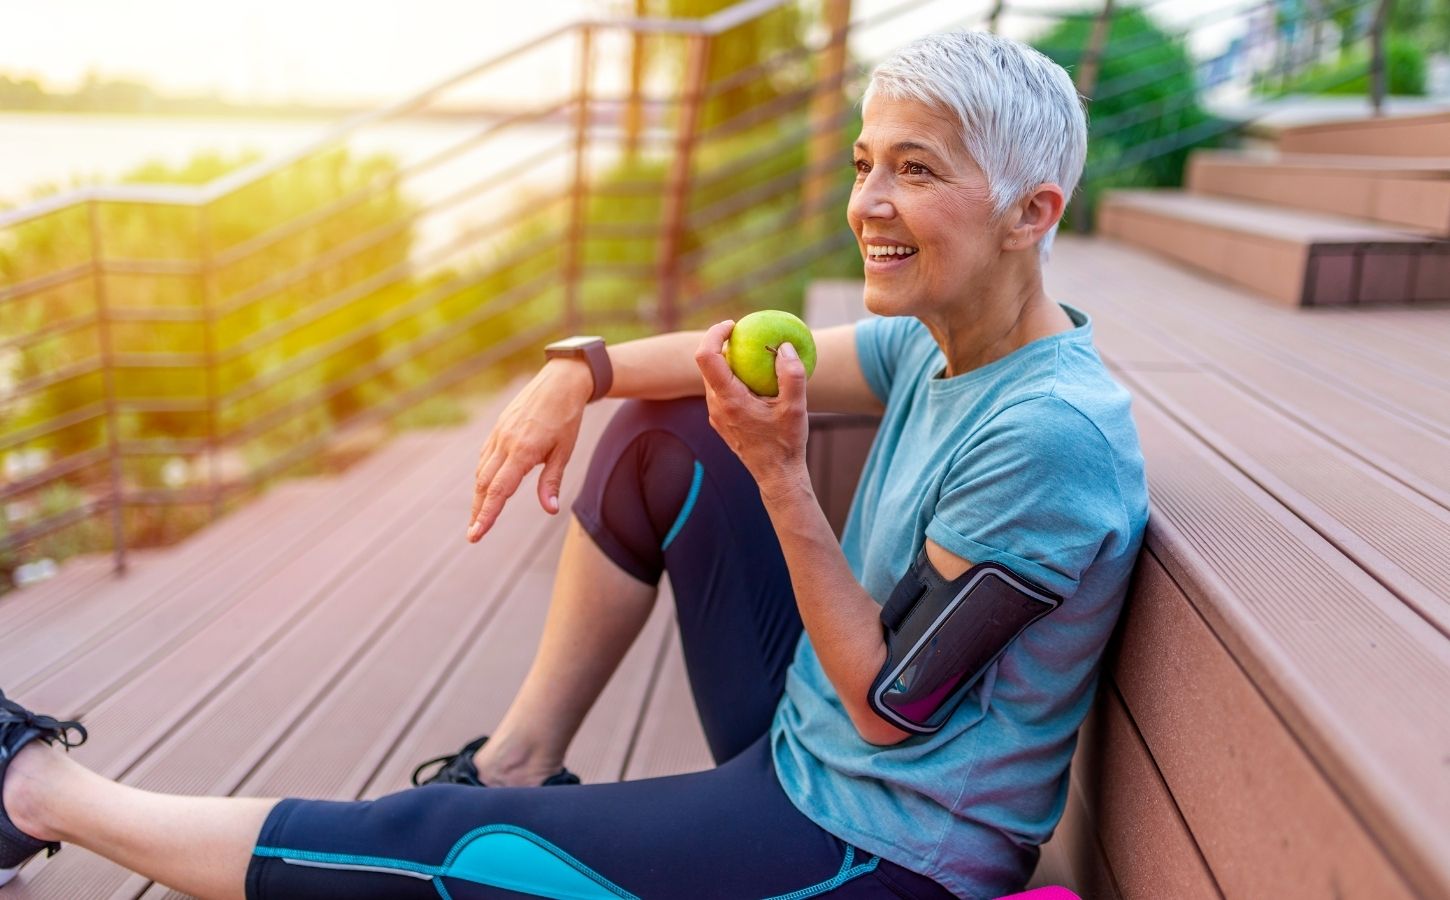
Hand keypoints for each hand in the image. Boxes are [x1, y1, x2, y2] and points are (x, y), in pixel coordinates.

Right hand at [467, 359, 592, 541]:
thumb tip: (550, 509)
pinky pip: (485, 457)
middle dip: (478, 511)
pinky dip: (483, 475)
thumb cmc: (567, 418)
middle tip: (474, 535)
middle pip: (485, 484)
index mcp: (523, 451)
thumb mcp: (564, 451)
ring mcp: (499, 435)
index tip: (476, 533)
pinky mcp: (498, 429)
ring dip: (479, 496)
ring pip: (482, 471)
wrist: (560, 382)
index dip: (487, 515)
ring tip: (478, 517)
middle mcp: (505, 443)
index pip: (499, 490)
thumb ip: (552, 481)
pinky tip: (485, 487)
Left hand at [694, 319, 809, 490]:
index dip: (714, 334)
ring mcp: (716, 416)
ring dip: (728, 363)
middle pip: (707, 365)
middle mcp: (716, 407)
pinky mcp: (721, 422)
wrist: (776, 476)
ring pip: (713, 379)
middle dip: (722, 344)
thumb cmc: (786, 443)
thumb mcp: (796, 408)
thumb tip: (784, 346)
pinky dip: (733, 378)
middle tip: (746, 335)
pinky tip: (755, 380)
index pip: (707, 357)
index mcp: (729, 400)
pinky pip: (721, 391)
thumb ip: (792, 375)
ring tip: (753, 355)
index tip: (733, 324)